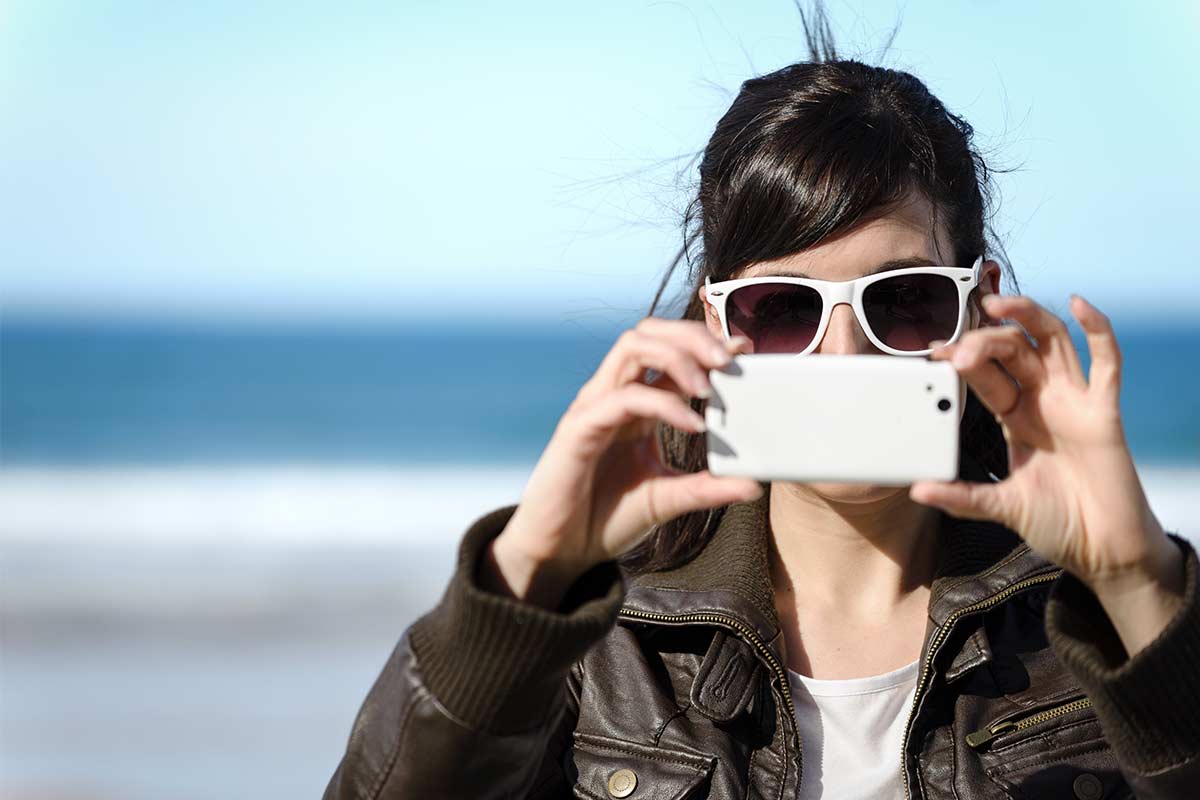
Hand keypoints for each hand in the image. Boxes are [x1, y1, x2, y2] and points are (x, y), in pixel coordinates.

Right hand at [483, 318, 761, 608]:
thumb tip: (753, 486)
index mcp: (634, 404)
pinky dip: (663, 403)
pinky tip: (692, 424)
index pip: (668, 351)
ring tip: (710, 385)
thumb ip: (706, 488)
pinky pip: (624, 397)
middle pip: (648, 332)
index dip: (706, 342)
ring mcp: (595, 406)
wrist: (560, 551)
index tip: (745, 350)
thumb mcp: (668, 499)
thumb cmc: (605, 518)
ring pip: (632, 347)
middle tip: (729, 358)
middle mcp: (613, 394)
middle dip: (692, 335)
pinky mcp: (579, 428)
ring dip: (677, 356)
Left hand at [909, 294, 1183, 653]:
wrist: (1102, 549)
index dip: (960, 359)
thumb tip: (918, 490)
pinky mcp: (1104, 412)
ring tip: (997, 304)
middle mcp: (1043, 401)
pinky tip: (1080, 305)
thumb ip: (961, 496)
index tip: (933, 352)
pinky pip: (1106, 363)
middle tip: (956, 350)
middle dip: (983, 341)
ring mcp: (1074, 402)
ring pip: (1051, 342)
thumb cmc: (1058, 522)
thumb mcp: (999, 506)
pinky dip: (1098, 329)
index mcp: (1015, 417)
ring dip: (1026, 317)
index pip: (984, 374)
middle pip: (1012, 351)